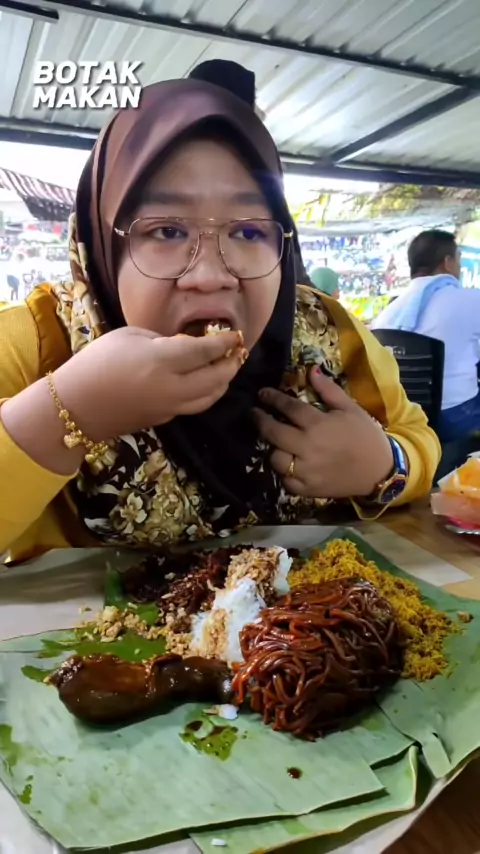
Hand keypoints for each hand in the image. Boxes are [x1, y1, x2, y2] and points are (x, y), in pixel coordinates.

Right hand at [53, 327, 242, 441]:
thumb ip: (162, 340)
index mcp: (162, 360)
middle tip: (238, 351)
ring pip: (211, 397)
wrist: (77, 406)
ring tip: (227, 368)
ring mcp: (171, 406)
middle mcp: (172, 386)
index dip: (225, 342)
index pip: (206, 351)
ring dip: (224, 382)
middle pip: (217, 378)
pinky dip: (208, 393)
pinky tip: (206, 382)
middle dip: (231, 364)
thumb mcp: (129, 337)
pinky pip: (195, 405)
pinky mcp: (166, 418)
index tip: (236, 334)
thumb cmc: (97, 363)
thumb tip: (185, 345)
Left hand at [253, 368, 394, 498]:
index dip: (272, 398)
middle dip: (260, 421)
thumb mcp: (350, 408)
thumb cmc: (365, 436)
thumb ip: (328, 390)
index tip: (262, 393)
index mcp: (318, 424)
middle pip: (273, 433)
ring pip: (275, 458)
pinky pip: (285, 480)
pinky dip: (283, 472)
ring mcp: (305, 471)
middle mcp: (307, 447)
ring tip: (274, 441)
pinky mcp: (307, 489)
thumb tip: (311, 370)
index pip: (287, 407)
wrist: (380, 471)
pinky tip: (287, 463)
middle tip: (255, 414)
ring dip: (272, 448)